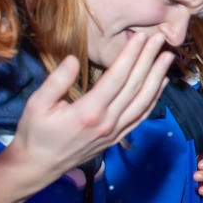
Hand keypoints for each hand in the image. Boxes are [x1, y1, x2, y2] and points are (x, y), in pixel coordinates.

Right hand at [6, 32, 172, 188]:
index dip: (132, 55)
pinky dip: (154, 99)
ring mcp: (114, 132)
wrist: (38, 166)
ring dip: (157, 77)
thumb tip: (73, 59)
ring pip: (144, 101)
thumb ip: (56, 81)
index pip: (117, 77)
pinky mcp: (116, 138)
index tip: (142, 36)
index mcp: (89, 111)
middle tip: (161, 38)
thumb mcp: (37, 104)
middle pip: (135, 86)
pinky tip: (161, 84)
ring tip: (168, 57)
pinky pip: (141, 116)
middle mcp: (107, 122)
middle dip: (149, 59)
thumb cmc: (35, 133)